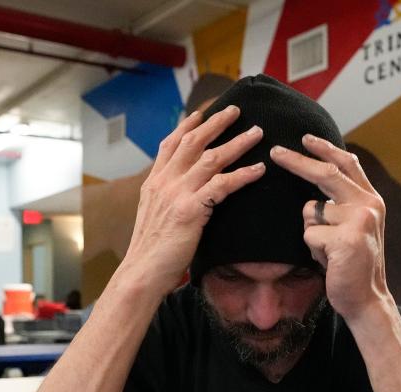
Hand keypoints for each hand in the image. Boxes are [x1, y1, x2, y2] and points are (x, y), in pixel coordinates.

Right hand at [124, 105, 265, 292]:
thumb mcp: (154, 219)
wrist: (141, 273)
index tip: (202, 113)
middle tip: (237, 110)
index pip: (170, 145)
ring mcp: (176, 194)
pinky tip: (259, 170)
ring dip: (237, 143)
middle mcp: (164, 182)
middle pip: (193, 142)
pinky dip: (243, 174)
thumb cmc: (152, 253)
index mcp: (154, 183)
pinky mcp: (191, 209)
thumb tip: (182, 199)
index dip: (187, 126)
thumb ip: (167, 202)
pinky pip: (222, 184)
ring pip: (211, 158)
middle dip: (216, 123)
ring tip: (257, 133)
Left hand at [269, 135, 388, 319]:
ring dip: (311, 234)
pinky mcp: (345, 239)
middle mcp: (367, 205)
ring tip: (329, 252)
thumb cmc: (352, 265)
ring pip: (310, 212)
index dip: (325, 149)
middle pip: (326, 174)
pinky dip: (312, 251)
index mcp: (370, 199)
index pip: (347, 164)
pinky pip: (309, 235)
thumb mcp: (353, 228)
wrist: (367, 299)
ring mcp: (358, 220)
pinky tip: (329, 262)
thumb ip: (341, 205)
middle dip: (296, 162)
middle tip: (274, 152)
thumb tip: (314, 192)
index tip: (305, 138)